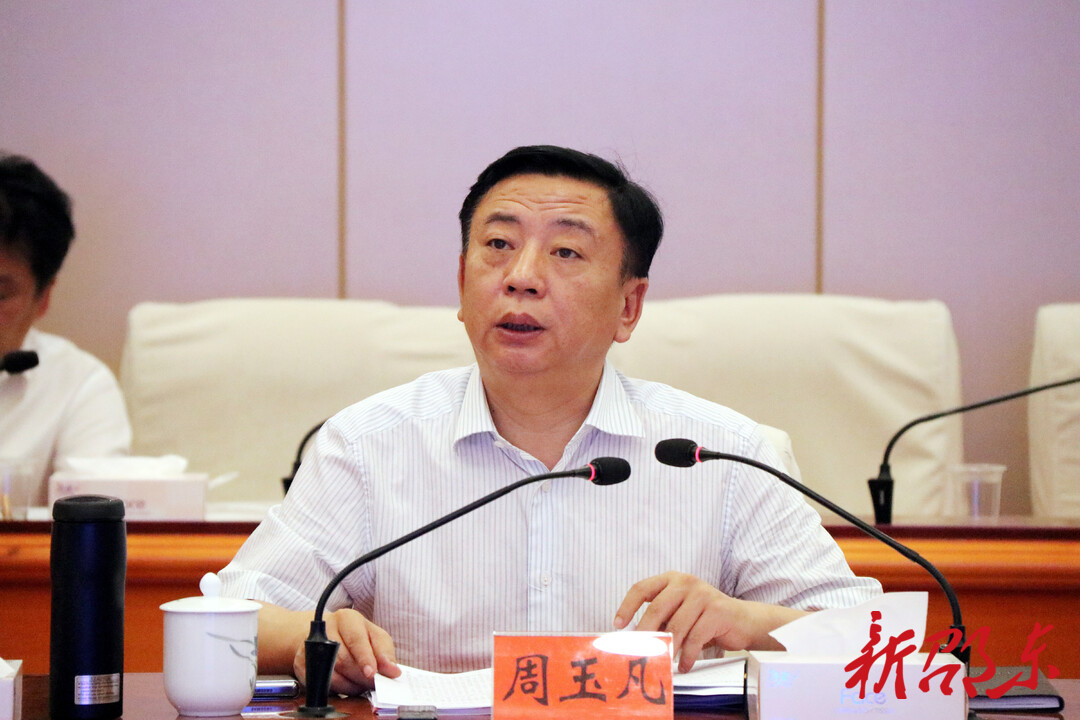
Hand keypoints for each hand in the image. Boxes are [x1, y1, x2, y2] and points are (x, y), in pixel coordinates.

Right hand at [293, 608, 400, 693]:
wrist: (325, 634)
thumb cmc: (355, 635)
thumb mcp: (374, 637)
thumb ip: (384, 653)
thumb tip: (393, 671)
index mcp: (347, 618)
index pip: (356, 639)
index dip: (365, 658)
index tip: (372, 672)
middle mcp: (327, 628)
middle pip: (344, 659)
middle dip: (362, 676)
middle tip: (373, 684)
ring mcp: (312, 645)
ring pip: (333, 672)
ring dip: (351, 684)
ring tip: (362, 684)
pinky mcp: (302, 661)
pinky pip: (321, 681)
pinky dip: (337, 688)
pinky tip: (347, 685)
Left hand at [613, 571, 803, 671]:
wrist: (742, 620)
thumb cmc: (704, 617)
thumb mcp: (679, 612)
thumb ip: (660, 619)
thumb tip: (634, 639)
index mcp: (671, 579)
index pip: (641, 588)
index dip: (627, 607)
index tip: (618, 625)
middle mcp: (686, 582)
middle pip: (657, 608)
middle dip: (645, 633)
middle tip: (639, 651)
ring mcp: (703, 594)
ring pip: (677, 625)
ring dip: (669, 648)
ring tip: (664, 662)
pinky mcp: (717, 610)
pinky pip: (695, 637)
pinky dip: (687, 656)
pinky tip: (683, 665)